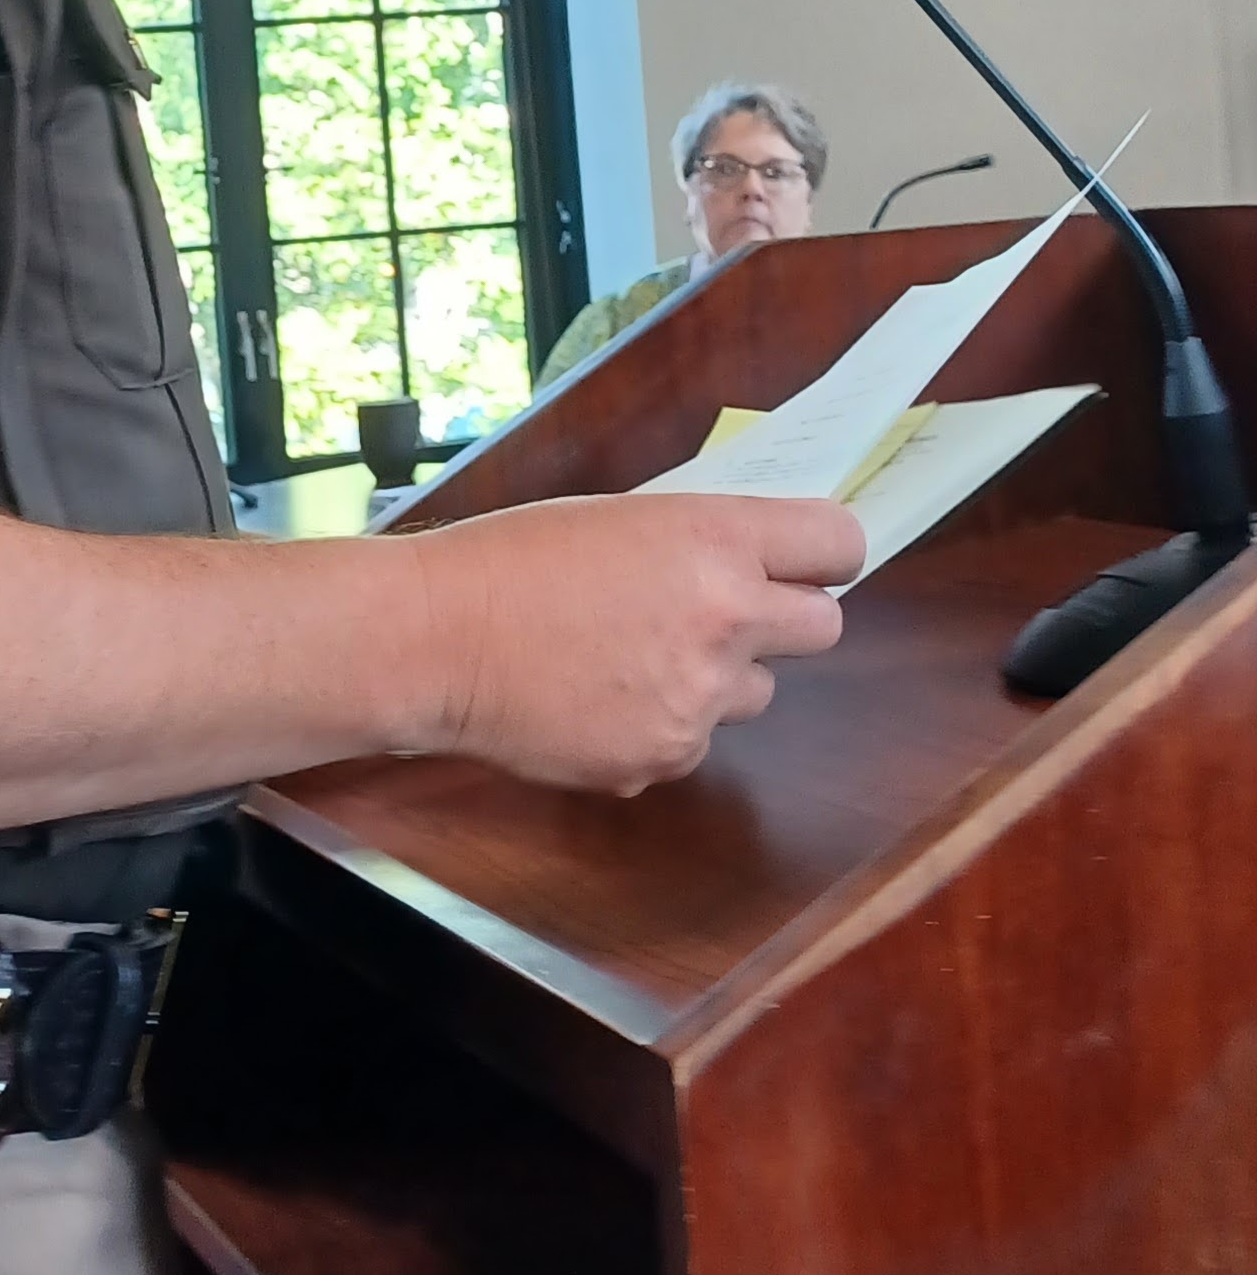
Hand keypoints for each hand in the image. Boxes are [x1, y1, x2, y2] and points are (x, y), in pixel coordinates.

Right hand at [414, 491, 862, 795]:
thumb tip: (753, 563)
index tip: (807, 564)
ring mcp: (700, 697)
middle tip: (724, 616)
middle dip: (784, 621)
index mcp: (715, 539)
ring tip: (631, 660)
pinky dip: (658, 726)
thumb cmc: (510, 563)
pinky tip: (596, 700)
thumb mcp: (621, 518)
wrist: (436, 641)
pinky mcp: (665, 756)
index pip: (839, 542)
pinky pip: (692, 742)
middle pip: (825, 627)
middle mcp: (727, 618)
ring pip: (755, 693)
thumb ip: (699, 542)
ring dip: (716, 679)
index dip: (826, 555)